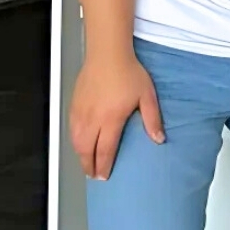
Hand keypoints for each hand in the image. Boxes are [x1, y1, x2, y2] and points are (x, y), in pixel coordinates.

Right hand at [70, 53, 163, 179]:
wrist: (108, 54)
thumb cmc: (129, 73)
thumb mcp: (147, 96)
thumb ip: (152, 120)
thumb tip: (158, 139)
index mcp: (111, 119)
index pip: (105, 149)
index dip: (104, 165)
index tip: (104, 176)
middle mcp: (92, 118)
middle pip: (86, 149)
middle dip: (89, 165)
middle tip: (93, 175)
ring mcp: (80, 111)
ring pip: (76, 140)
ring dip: (80, 154)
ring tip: (86, 163)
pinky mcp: (74, 104)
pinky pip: (71, 128)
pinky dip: (74, 141)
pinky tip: (79, 143)